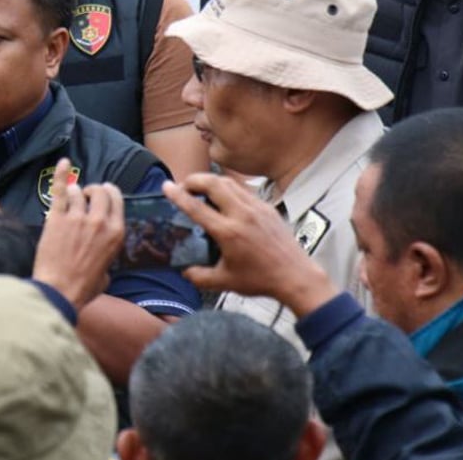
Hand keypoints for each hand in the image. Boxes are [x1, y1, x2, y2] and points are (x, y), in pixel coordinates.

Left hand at [32, 158, 123, 309]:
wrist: (59, 291)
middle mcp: (99, 221)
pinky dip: (60, 174)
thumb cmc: (84, 287)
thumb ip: (108, 256)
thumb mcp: (108, 273)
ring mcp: (77, 218)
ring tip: (71, 197)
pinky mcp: (57, 218)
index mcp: (116, 233)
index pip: (117, 200)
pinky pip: (59, 190)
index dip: (110, 193)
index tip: (104, 193)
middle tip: (88, 194)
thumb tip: (103, 253)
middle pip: (100, 192)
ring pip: (78, 191)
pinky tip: (63, 163)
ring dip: (75, 192)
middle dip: (94, 190)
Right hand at [163, 173, 337, 317]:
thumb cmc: (261, 280)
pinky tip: (224, 197)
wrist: (296, 276)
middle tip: (184, 185)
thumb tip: (184, 271)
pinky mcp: (267, 207)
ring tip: (202, 188)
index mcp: (228, 232)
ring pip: (229, 182)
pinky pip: (244, 189)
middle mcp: (242, 215)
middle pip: (213, 183)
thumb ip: (200, 276)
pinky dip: (229, 188)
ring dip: (212, 181)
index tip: (166, 187)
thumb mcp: (225, 281)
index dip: (178, 195)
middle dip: (194, 179)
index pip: (196, 207)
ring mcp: (257, 208)